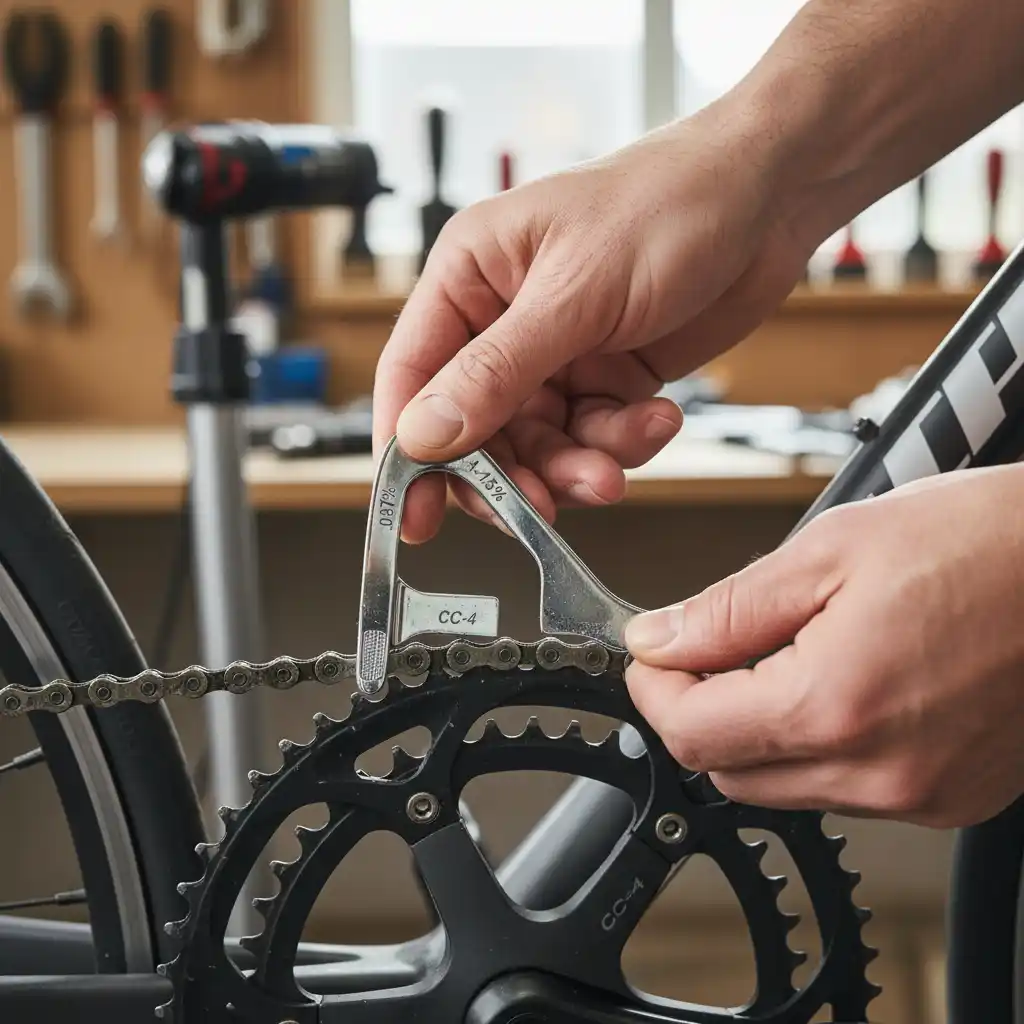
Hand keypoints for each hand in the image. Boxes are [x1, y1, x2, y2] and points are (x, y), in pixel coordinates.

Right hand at [373, 100, 823, 543]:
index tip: (416, 515)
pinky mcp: (606, 375)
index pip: (412, 376)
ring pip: (540, 444)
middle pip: (476, 428)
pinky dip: (622, 442)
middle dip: (512, 472)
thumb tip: (420, 437)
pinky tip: (656, 418)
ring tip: (612, 468)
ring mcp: (558, 352)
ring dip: (576, 465)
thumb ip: (496, 373)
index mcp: (470, 277)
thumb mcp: (575, 293)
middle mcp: (504, 319)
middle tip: (540, 506)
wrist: (769, 196)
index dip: (406, 452)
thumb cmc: (668, 203)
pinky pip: (594, 437)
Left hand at [623, 466, 1023, 828]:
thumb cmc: (985, 543)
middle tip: (708, 648)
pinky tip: (841, 683)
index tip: (653, 653)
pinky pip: (848, 788)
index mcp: (835, 705)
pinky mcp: (953, 797)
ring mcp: (921, 794)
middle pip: (730, 771)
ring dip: (758, 729)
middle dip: (700, 711)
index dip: (655, 690)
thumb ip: (729, 609)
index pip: (692, 734)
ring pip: (785, 786)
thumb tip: (659, 640)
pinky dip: (821, 744)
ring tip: (785, 654)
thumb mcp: (832, 551)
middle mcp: (879, 771)